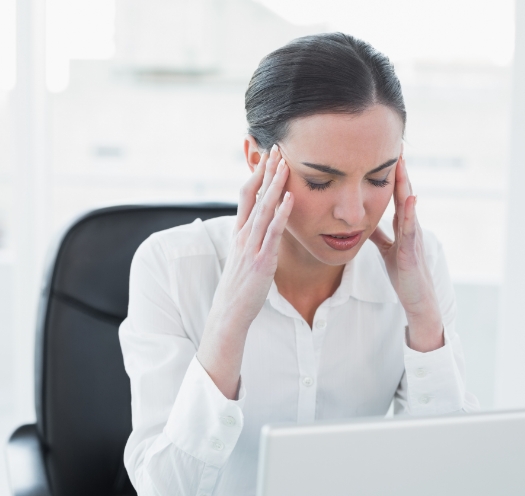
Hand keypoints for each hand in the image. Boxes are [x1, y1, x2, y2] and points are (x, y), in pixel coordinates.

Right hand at [197, 145, 292, 397]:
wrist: (229, 313)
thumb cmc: (239, 287)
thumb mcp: (243, 257)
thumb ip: (252, 240)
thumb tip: (263, 227)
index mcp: (239, 233)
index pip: (247, 195)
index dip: (257, 174)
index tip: (268, 156)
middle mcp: (243, 235)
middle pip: (254, 194)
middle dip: (266, 171)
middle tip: (278, 147)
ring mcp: (251, 246)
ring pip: (263, 208)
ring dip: (274, 184)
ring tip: (284, 163)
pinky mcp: (261, 260)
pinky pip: (272, 233)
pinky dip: (281, 214)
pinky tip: (289, 198)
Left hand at [369, 155, 443, 352]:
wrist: (417, 298)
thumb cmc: (403, 274)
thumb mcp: (386, 249)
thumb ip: (378, 234)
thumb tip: (363, 222)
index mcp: (402, 225)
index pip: (395, 194)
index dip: (390, 174)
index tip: (384, 151)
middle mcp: (410, 226)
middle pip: (403, 193)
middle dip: (400, 170)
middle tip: (396, 144)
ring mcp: (413, 237)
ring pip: (408, 205)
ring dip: (405, 184)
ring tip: (402, 162)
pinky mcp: (411, 251)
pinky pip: (411, 229)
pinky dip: (411, 212)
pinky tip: (410, 198)